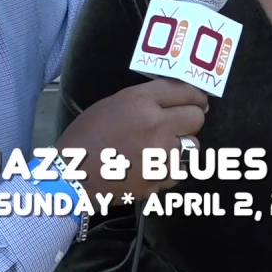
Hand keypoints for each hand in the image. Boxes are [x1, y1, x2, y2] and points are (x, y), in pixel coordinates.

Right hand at [57, 78, 206, 201]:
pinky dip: (172, 169)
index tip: (199, 100)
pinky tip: (155, 166)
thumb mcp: (112, 104)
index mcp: (141, 102)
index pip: (185, 91)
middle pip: (196, 118)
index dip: (196, 95)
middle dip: (191, 119)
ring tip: (163, 147)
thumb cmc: (86, 137)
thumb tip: (173, 101)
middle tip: (182, 122)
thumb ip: (144, 100)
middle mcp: (157, 126)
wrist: (71, 176)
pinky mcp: (159, 179)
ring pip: (192, 146)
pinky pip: (180, 171)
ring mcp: (160, 155)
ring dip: (182, 146)